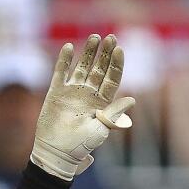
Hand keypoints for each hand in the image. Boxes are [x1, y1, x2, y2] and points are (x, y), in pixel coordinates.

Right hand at [31, 34, 136, 179]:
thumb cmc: (82, 145)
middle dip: (105, 53)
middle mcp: (89, 95)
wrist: (57, 152)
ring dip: (88, 52)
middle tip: (110, 37)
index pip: (112, 79)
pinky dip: (64, 60)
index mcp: (103, 103)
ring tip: (95, 37)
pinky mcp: (56, 92)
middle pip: (99, 69)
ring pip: (82, 67)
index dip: (116, 64)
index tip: (119, 49)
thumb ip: (114, 113)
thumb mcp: (102, 129)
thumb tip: (132, 100)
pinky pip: (60, 72)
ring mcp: (72, 92)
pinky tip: (69, 47)